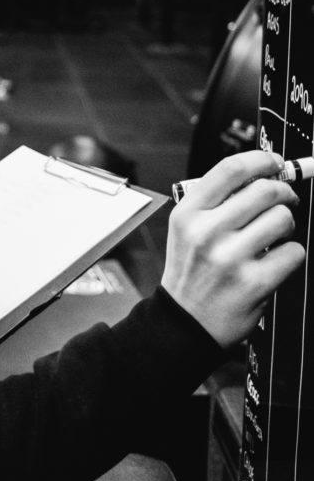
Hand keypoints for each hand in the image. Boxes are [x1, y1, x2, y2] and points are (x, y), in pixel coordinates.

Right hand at [161, 150, 304, 347]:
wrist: (186, 320)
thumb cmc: (191, 270)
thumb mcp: (186, 228)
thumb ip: (215, 200)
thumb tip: (261, 175)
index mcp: (188, 213)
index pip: (231, 170)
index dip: (260, 160)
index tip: (273, 162)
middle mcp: (207, 232)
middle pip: (264, 190)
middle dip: (284, 192)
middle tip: (286, 199)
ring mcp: (231, 258)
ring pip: (282, 218)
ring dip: (287, 223)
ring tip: (277, 233)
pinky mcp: (255, 283)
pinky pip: (293, 252)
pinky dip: (291, 253)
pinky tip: (276, 259)